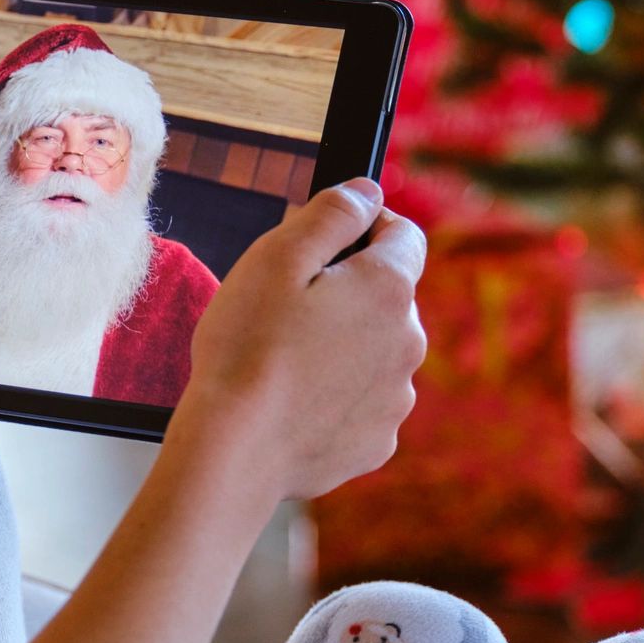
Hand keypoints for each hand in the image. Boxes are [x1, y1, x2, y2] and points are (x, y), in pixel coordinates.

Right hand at [170, 178, 427, 504]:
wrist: (233, 451)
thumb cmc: (245, 349)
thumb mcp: (276, 257)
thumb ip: (331, 215)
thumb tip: (366, 192)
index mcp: (389, 288)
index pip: (404, 234)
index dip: (362, 228)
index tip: (323, 245)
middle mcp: (409, 341)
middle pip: (388, 297)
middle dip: (348, 294)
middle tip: (286, 312)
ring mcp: (397, 398)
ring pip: (376, 352)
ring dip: (343, 347)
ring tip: (284, 364)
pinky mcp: (377, 442)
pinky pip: (363, 403)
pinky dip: (336, 398)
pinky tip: (293, 404)